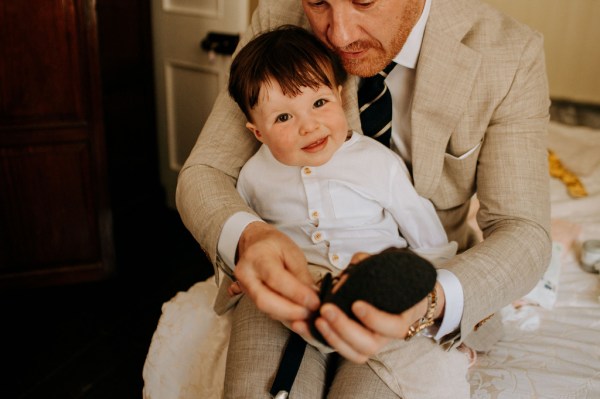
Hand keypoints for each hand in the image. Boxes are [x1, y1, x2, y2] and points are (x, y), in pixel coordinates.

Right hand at [233, 222, 319, 321]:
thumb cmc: (275, 245)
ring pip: (265, 309)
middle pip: (265, 300)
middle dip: (290, 311)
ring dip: (289, 316)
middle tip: (311, 313)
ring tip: (308, 314)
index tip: (315, 302)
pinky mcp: (249, 298)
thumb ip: (301, 274)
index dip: (296, 293)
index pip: (276, 279)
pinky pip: (267, 311)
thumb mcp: (292, 252)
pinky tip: (298, 315)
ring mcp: (245, 288)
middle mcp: (246, 275)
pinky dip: (284, 316)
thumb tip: (312, 297)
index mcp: (257, 257)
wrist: (255, 244)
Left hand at [292, 251, 445, 362]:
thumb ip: (367, 266)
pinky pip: (339, 349)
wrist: (395, 291)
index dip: (375, 319)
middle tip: (326, 310)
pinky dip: (319, 339)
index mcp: (402, 317)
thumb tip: (346, 275)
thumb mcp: (385, 267)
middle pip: (369, 345)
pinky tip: (303, 326)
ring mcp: (371, 342)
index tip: (356, 304)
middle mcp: (387, 336)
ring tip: (315, 320)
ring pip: (354, 353)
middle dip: (344, 328)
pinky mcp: (353, 343)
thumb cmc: (391, 279)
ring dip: (331, 337)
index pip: (394, 327)